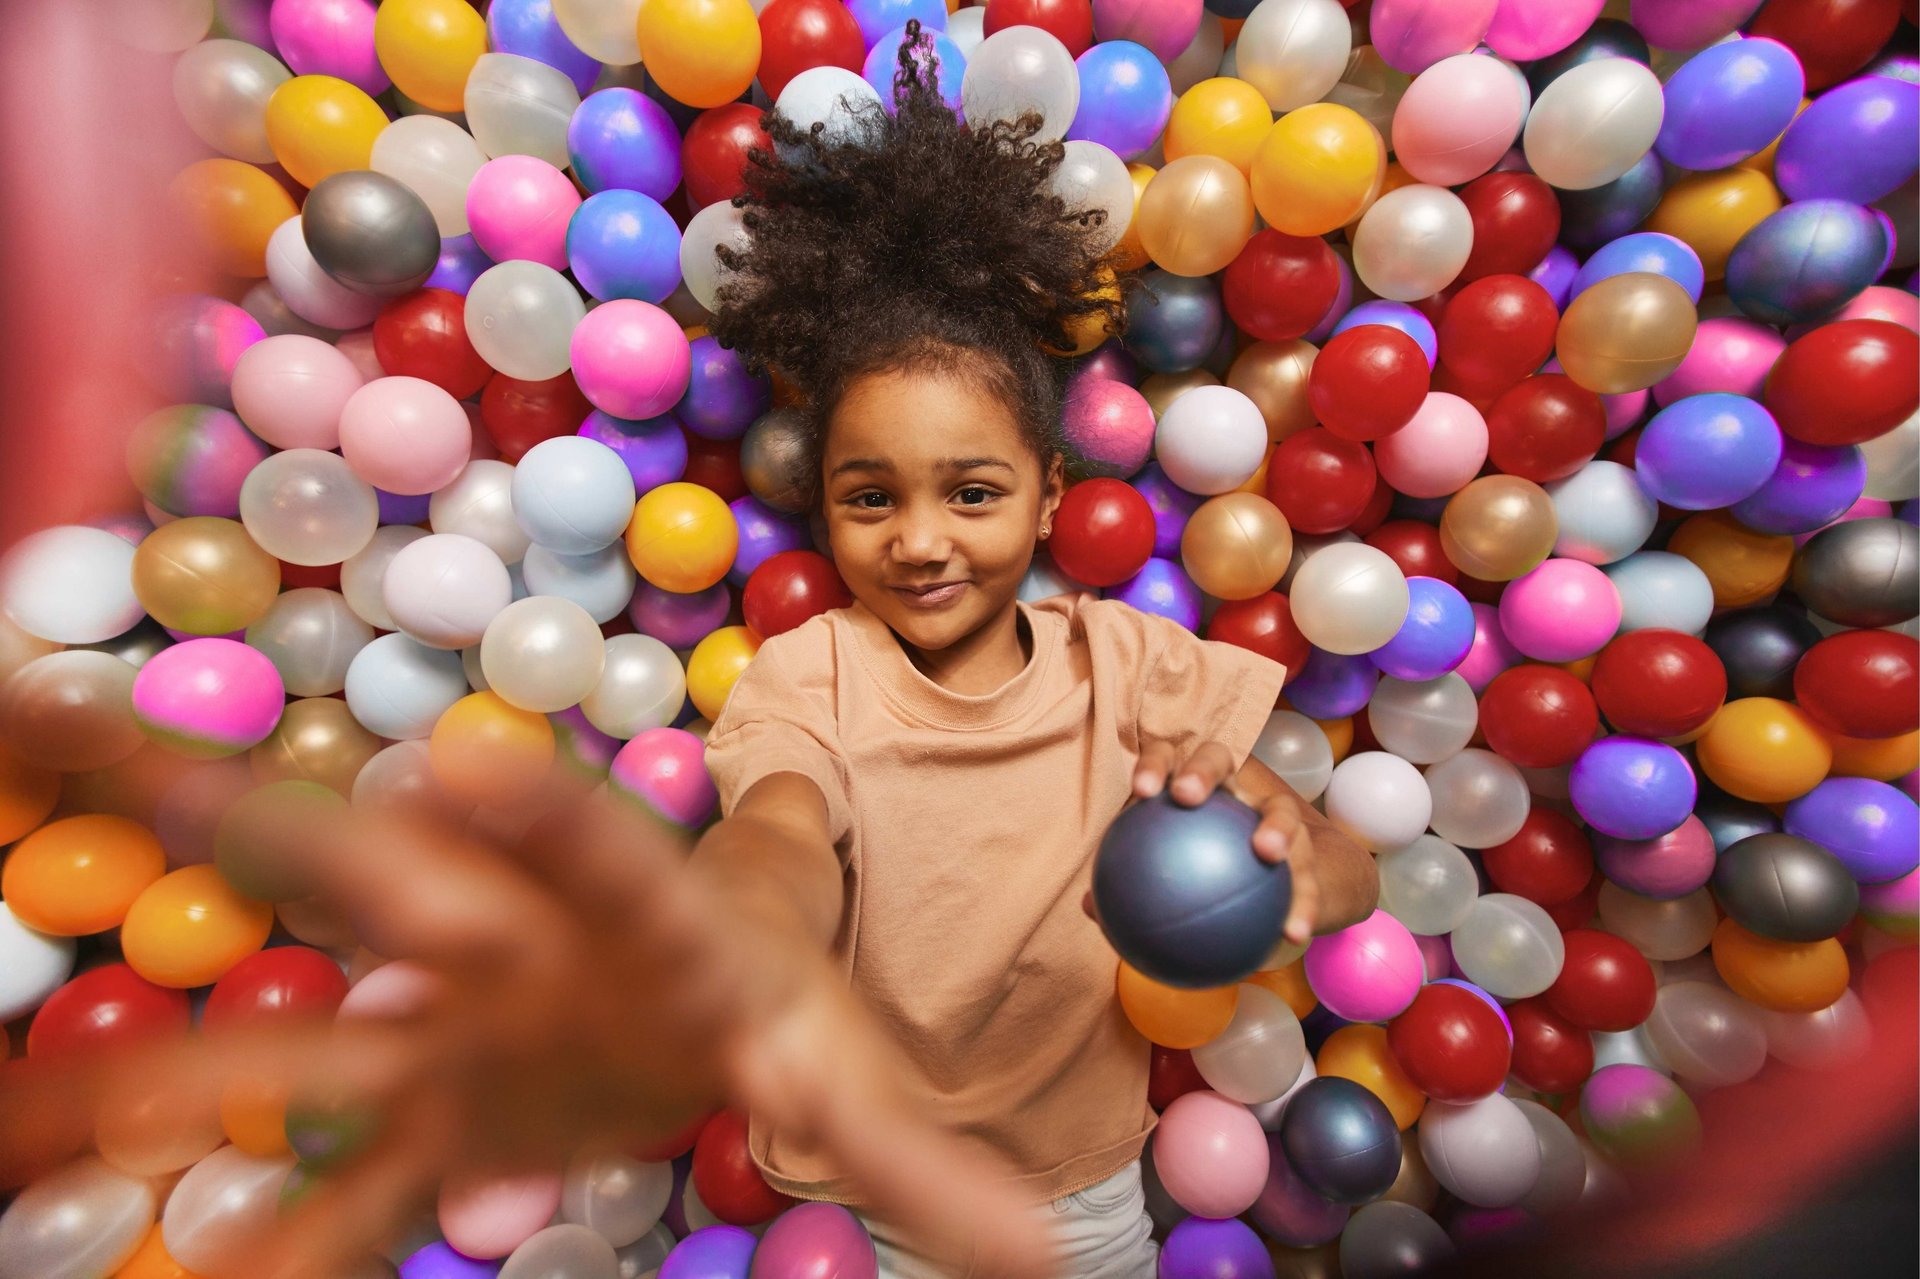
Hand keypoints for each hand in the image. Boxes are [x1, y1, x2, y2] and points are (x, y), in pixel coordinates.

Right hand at [0, 787, 1060, 1278]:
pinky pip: (323, 1187)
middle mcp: (499, 950)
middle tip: (34, 719)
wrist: (703, 1000)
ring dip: (162, 1060)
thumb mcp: (841, 1082)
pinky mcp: (423, 1118)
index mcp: (623, 924)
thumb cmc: (771, 1002)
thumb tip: (1052, 1263)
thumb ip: (922, 1170)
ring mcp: (436, 1034)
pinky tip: (151, 1266)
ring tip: (11, 1112)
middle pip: (355, 870)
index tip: (463, 777)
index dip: (534, 827)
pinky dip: (259, 1247)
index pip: (583, 859)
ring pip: (285, 1031)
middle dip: (227, 812)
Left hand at [1121, 740, 1377, 945]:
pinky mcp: (1311, 847)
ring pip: (1278, 808)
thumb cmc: (1203, 865)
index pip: (1169, 757)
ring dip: (1275, 827)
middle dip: (1203, 769)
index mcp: (1196, 782)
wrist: (1281, 875)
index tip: (1142, 791)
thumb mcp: (1170, 872)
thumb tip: (1089, 907)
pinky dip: (1303, 904)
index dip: (1156, 765)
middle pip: (1220, 757)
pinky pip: (1308, 876)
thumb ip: (1135, 883)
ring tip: (1267, 852)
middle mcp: (1237, 784)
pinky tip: (1295, 933)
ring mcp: (1277, 810)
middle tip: (1187, 795)